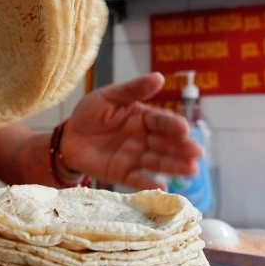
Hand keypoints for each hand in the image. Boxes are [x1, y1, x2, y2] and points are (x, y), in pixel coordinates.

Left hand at [59, 72, 203, 190]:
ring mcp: (134, 157)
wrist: (68, 136)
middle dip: (181, 148)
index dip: (173, 126)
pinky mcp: (122, 173)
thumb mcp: (110, 96)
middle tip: (196, 153)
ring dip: (174, 166)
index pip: (162, 122)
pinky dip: (150, 184)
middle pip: (165, 144)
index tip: (185, 129)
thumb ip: (133, 90)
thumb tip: (159, 77)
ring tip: (191, 169)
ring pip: (157, 162)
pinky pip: (137, 179)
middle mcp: (144, 139)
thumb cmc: (90, 113)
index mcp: (144, 118)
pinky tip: (163, 187)